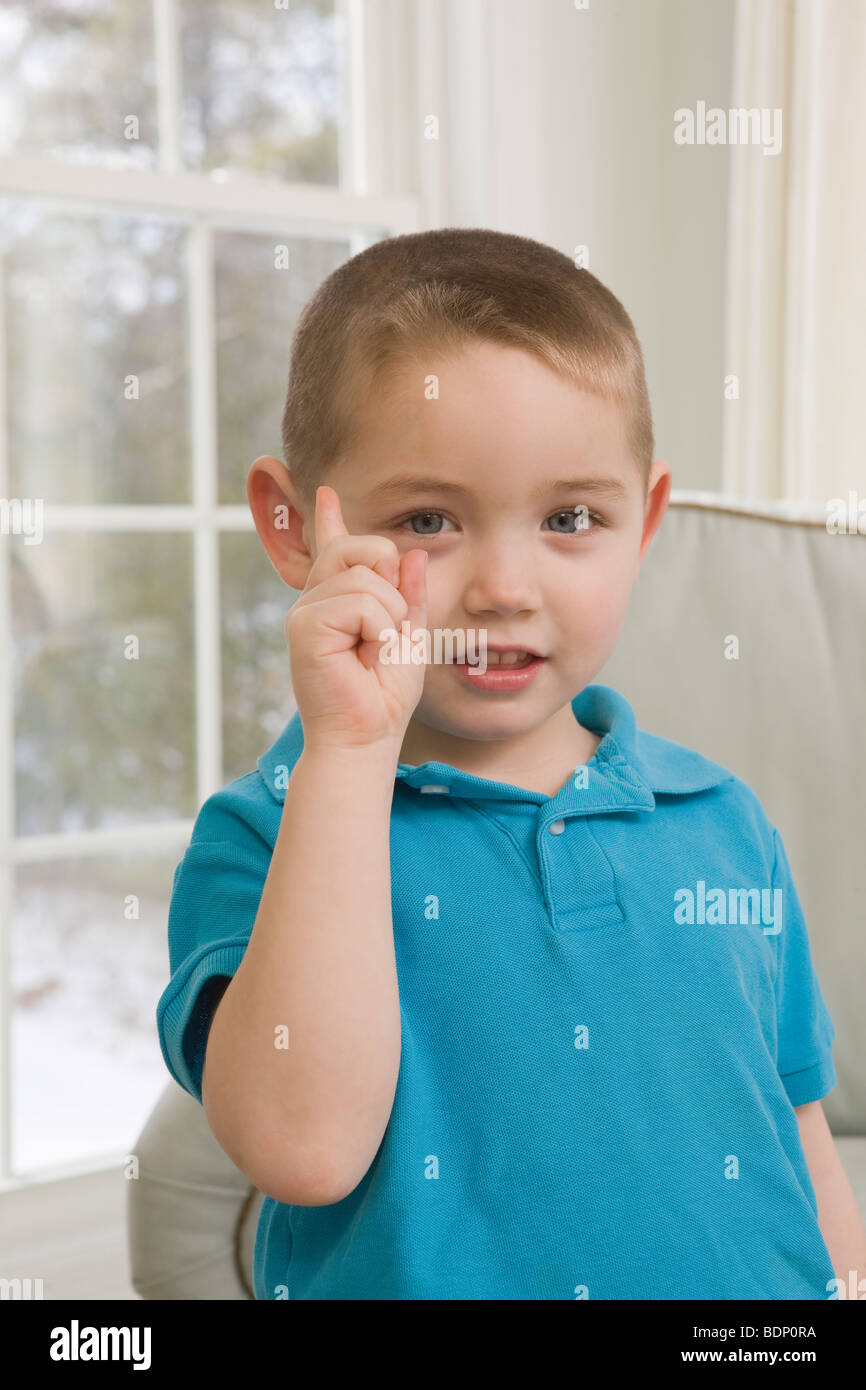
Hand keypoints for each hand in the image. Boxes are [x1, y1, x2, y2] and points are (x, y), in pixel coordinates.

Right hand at [285, 485, 428, 753]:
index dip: (329, 520)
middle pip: (358, 548)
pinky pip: (361, 602)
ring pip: (366, 578)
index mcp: (336, 602)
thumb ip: (408, 596)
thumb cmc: (384, 696)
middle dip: (390, 582)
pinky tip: (364, 655)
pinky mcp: (304, 627)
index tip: (328, 493)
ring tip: (374, 652)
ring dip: (389, 617)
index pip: (333, 550)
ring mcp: (305, 612)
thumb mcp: (408, 637)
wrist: (366, 737)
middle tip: (386, 632)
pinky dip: (379, 629)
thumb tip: (412, 555)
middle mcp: (315, 601)